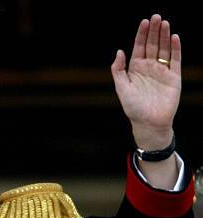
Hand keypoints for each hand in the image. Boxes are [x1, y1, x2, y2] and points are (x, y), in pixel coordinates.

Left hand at [111, 14, 180, 149]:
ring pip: (164, 49)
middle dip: (154, 31)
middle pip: (152, 45)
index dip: (141, 34)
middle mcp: (149, 67)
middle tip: (156, 16)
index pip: (139, 47)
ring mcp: (162, 71)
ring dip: (164, 36)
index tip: (144, 22)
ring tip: (165, 23)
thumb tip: (119, 51)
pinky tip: (174, 37)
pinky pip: (176, 60)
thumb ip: (118, 70)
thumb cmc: (133, 108)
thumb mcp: (121, 88)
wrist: (149, 122)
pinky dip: (175, 48)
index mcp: (135, 69)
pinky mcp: (174, 77)